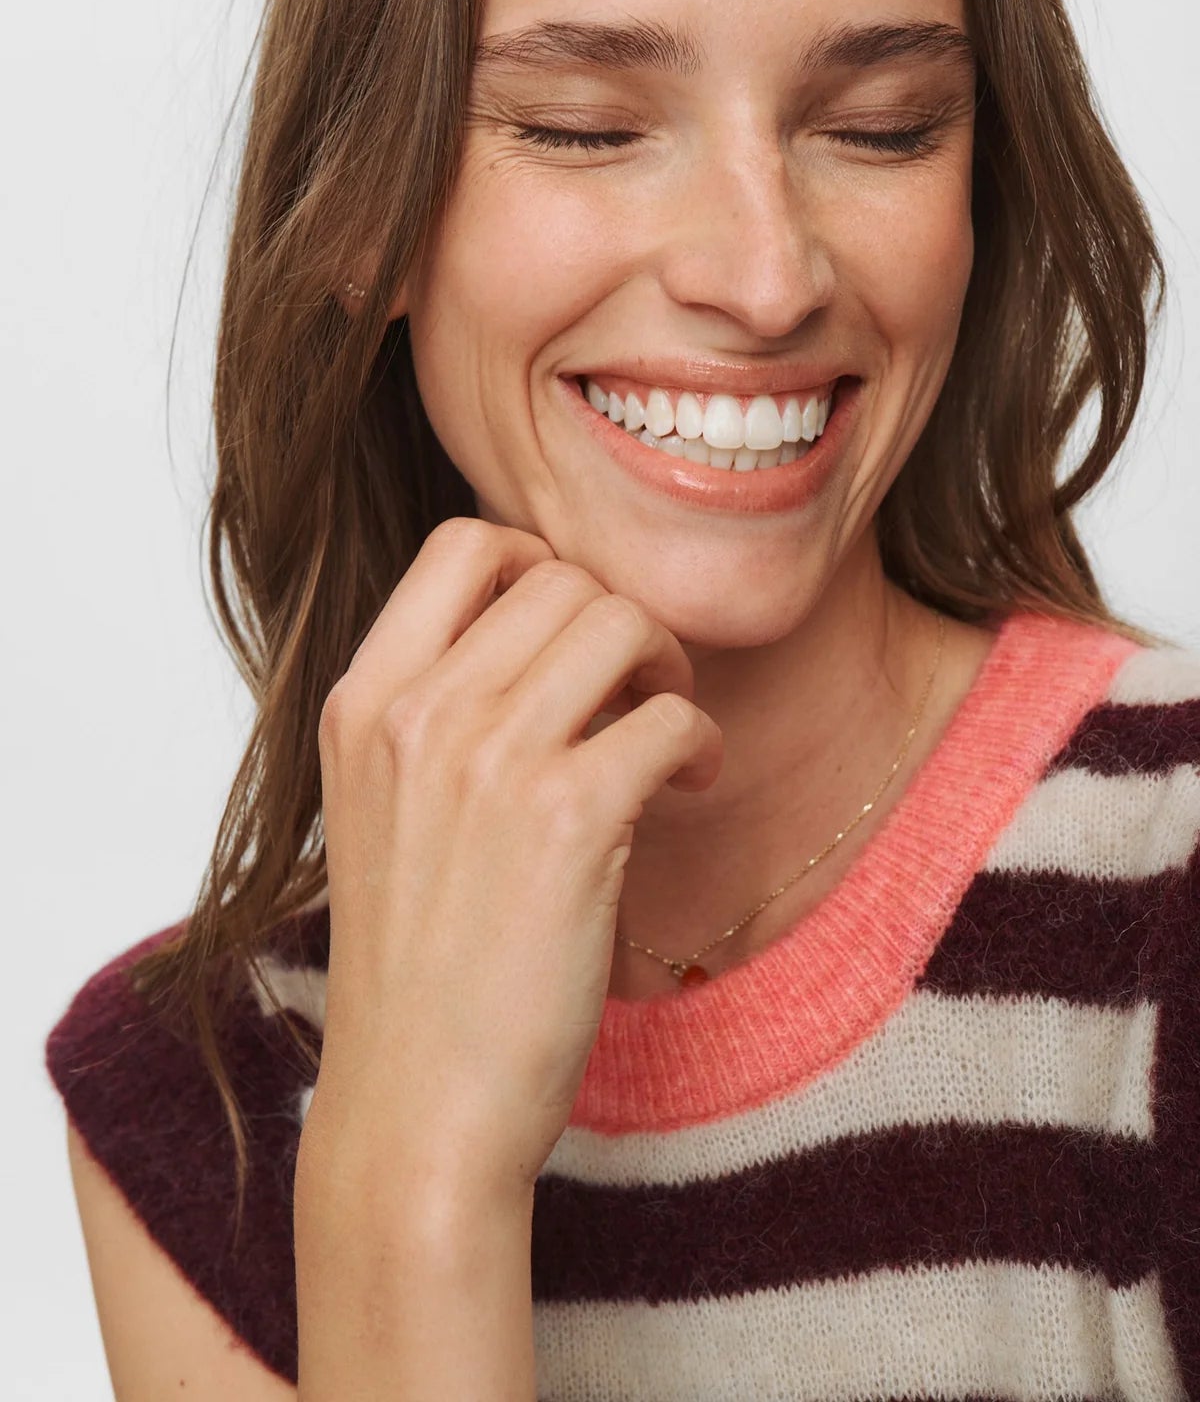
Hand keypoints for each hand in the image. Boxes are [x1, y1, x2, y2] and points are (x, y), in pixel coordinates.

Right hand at [300, 516, 722, 1206]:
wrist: (418, 1106)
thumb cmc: (417, 967)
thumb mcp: (381, 810)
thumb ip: (436, 712)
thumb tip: (555, 628)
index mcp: (361, 703)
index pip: (461, 543)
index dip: (540, 562)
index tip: (575, 629)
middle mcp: (414, 714)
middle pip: (560, 579)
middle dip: (620, 623)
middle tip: (642, 692)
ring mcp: (486, 761)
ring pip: (619, 624)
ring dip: (667, 669)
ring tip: (669, 735)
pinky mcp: (565, 820)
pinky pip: (669, 718)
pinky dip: (701, 743)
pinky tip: (692, 787)